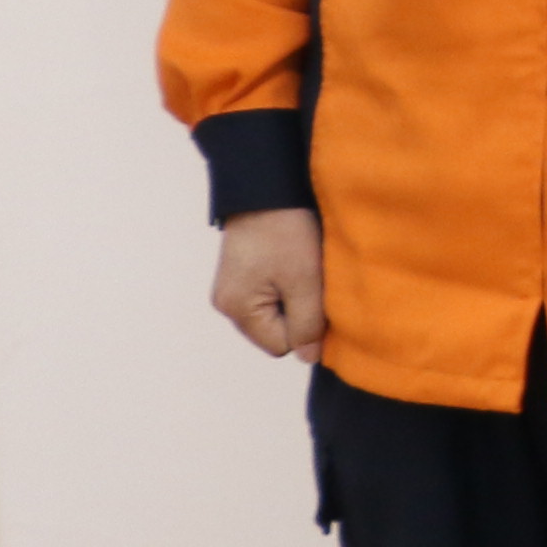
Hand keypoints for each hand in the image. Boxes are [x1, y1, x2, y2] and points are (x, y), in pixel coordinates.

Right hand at [208, 209, 325, 361]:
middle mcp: (228, 304)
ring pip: (278, 313)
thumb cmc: (286, 231)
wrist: (268, 187)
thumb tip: (308, 358)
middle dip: (301, 312)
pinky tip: (295, 262)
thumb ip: (308, 323)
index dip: (307, 327)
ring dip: (298, 297)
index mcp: (238, 310)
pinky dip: (290, 284)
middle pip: (277, 331)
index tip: (318, 296)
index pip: (281, 345)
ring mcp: (234, 288)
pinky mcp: (243, 274)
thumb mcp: (305, 280)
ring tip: (303, 267)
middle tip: (312, 279)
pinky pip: (272, 295)